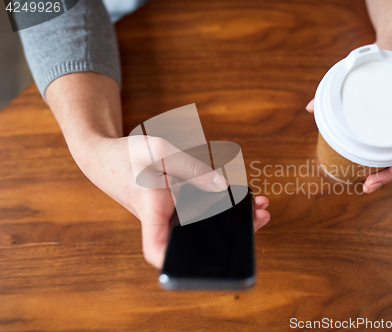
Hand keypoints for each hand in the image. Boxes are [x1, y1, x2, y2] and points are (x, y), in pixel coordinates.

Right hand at [77, 136, 270, 268]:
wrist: (107, 157)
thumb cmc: (128, 156)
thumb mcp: (160, 152)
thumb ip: (192, 168)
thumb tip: (221, 187)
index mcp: (152, 211)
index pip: (157, 248)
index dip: (173, 262)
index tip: (196, 263)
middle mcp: (161, 221)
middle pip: (195, 241)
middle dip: (231, 233)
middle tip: (260, 217)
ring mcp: (169, 217)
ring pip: (202, 227)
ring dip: (232, 219)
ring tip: (259, 207)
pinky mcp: (175, 209)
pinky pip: (200, 213)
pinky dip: (222, 207)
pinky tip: (243, 199)